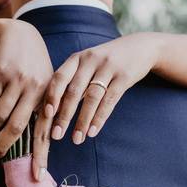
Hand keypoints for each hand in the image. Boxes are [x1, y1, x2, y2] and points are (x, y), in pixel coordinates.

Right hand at [0, 19, 52, 160]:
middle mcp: (36, 90)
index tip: (36, 175)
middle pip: (17, 127)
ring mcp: (18, 81)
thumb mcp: (45, 85)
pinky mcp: (1, 73)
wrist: (19, 34)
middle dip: (3, 145)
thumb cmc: (33, 66)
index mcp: (49, 98)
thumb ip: (43, 109)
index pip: (45, 131)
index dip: (41, 155)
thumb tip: (38, 141)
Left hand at [45, 33, 161, 144]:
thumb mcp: (87, 65)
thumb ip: (72, 82)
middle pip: (74, 91)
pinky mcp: (124, 77)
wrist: (139, 47)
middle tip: (56, 135)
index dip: (52, 96)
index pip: (59, 77)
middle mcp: (91, 60)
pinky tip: (93, 131)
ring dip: (82, 121)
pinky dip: (100, 118)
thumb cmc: (106, 62)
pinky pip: (110, 100)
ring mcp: (108, 68)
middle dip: (64, 115)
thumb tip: (51, 110)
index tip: (46, 115)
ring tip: (77, 139)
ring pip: (92, 98)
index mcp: (77, 58)